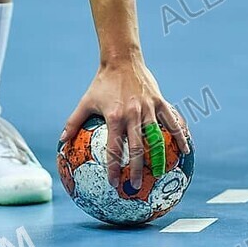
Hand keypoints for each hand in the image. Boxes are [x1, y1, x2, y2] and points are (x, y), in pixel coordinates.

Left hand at [60, 58, 190, 189]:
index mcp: (114, 118)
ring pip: (157, 137)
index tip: (114, 183)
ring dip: (160, 157)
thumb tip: (61, 141)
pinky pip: (173, 122)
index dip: (114, 168)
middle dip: (137, 169)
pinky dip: (181, 136)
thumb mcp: (85, 102)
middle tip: (136, 187)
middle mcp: (133, 115)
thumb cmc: (101, 83)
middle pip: (137, 148)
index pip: (114, 149)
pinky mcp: (160, 102)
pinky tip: (187, 150)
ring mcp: (148, 108)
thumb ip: (73, 123)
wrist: (122, 59)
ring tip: (162, 173)